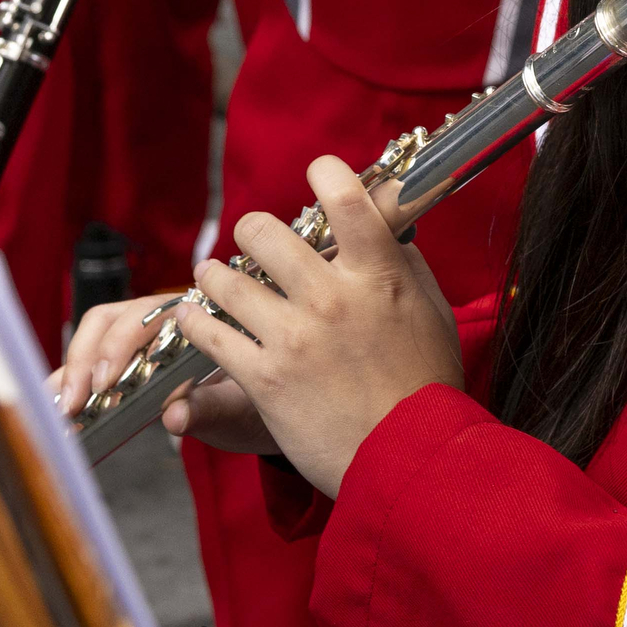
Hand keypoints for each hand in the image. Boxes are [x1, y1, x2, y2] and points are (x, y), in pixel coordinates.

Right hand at [50, 292, 274, 453]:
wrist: (275, 417)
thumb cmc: (259, 405)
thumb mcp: (242, 410)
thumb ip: (211, 409)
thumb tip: (173, 414)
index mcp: (197, 318)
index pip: (145, 315)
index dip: (119, 344)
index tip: (106, 383)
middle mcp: (166, 321)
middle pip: (111, 321)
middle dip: (86, 359)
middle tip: (75, 403)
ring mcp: (144, 341)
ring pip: (94, 339)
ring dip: (72, 371)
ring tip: (61, 410)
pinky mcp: (127, 365)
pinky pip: (92, 366)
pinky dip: (71, 384)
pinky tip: (59, 410)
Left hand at [170, 155, 464, 495]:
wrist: (410, 456)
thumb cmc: (427, 385)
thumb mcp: (434, 313)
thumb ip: (405, 268)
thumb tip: (389, 231)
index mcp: (380, 276)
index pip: (347, 200)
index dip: (327, 172)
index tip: (318, 170)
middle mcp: (332, 297)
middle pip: (265, 232)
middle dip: (252, 231)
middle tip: (252, 241)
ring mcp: (294, 337)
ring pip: (226, 280)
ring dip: (215, 275)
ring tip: (212, 278)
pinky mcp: (263, 377)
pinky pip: (209, 334)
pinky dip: (194, 321)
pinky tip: (192, 317)